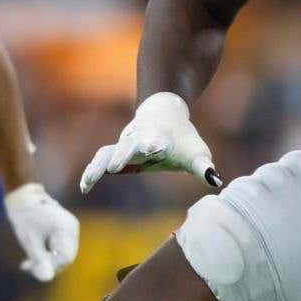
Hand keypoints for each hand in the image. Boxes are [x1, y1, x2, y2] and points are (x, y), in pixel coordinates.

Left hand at [4, 183, 79, 281]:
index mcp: (67, 230)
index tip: (30, 268)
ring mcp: (68, 228)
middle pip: (65, 257)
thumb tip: (47, 279)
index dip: (50, 268)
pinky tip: (30, 256)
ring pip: (61, 253)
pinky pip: (57, 247)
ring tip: (26, 263)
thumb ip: (40, 260)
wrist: (22, 196)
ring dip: (45, 260)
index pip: (66, 258)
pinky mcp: (62, 229)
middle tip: (26, 266)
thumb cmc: (25, 217)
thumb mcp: (30, 241)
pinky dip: (45, 253)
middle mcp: (72, 229)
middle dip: (47, 265)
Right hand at [80, 92, 220, 193]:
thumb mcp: (196, 152)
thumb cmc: (183, 138)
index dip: (154, 144)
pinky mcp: (116, 149)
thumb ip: (204, 167)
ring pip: (108, 151)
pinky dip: (92, 170)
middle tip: (117, 166)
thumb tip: (215, 182)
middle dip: (124, 153)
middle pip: (130, 143)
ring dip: (99, 165)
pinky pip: (100, 158)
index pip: (157, 140)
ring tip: (89, 182)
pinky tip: (85, 187)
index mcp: (161, 137)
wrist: (166, 113)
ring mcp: (125, 142)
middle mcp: (140, 137)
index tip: (153, 147)